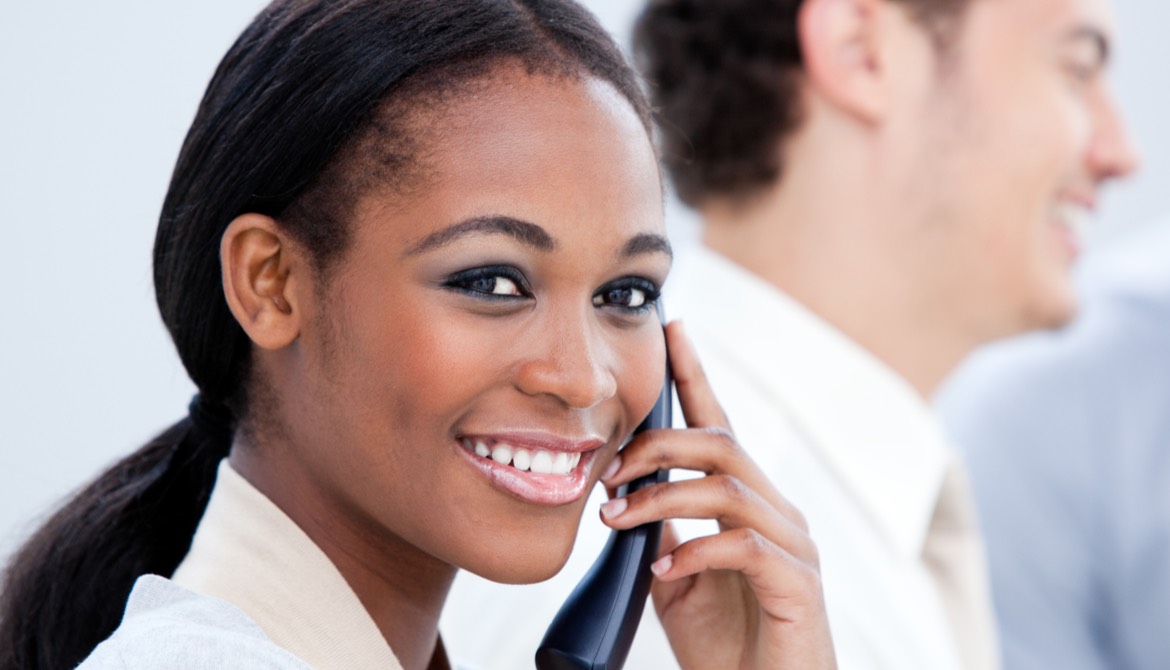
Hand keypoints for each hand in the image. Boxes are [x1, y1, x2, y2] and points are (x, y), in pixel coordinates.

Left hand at [599, 321, 835, 669]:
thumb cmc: (727, 643)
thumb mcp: (679, 579)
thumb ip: (664, 534)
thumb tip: (630, 498)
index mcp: (747, 503)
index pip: (719, 425)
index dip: (696, 375)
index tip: (672, 330)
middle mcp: (777, 512)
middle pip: (721, 443)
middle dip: (656, 446)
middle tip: (607, 473)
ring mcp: (793, 545)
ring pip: (727, 487)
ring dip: (660, 499)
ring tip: (616, 522)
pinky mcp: (798, 584)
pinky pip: (743, 546)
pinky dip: (694, 553)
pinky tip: (663, 572)